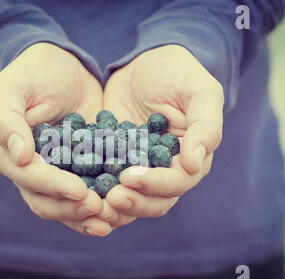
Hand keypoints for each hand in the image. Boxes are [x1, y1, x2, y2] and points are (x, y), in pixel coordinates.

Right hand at [0, 43, 111, 235]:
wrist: (65, 69)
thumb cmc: (35, 73)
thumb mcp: (14, 86)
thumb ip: (6, 119)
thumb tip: (21, 157)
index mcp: (5, 155)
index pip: (29, 178)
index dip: (54, 187)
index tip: (80, 190)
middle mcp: (26, 172)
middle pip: (45, 202)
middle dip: (71, 209)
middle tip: (99, 208)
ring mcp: (52, 177)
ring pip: (64, 209)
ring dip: (85, 219)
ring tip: (109, 222)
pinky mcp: (76, 175)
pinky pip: (83, 199)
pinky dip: (98, 210)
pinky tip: (117, 215)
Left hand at [102, 45, 223, 219]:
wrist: (144, 63)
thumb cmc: (178, 73)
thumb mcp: (200, 92)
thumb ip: (206, 127)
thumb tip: (194, 165)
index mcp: (189, 160)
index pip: (177, 183)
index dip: (155, 185)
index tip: (129, 177)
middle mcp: (165, 172)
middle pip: (153, 201)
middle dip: (133, 203)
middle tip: (110, 198)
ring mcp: (137, 170)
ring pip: (130, 200)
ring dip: (113, 208)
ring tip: (93, 204)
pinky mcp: (113, 164)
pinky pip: (104, 184)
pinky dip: (94, 192)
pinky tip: (78, 191)